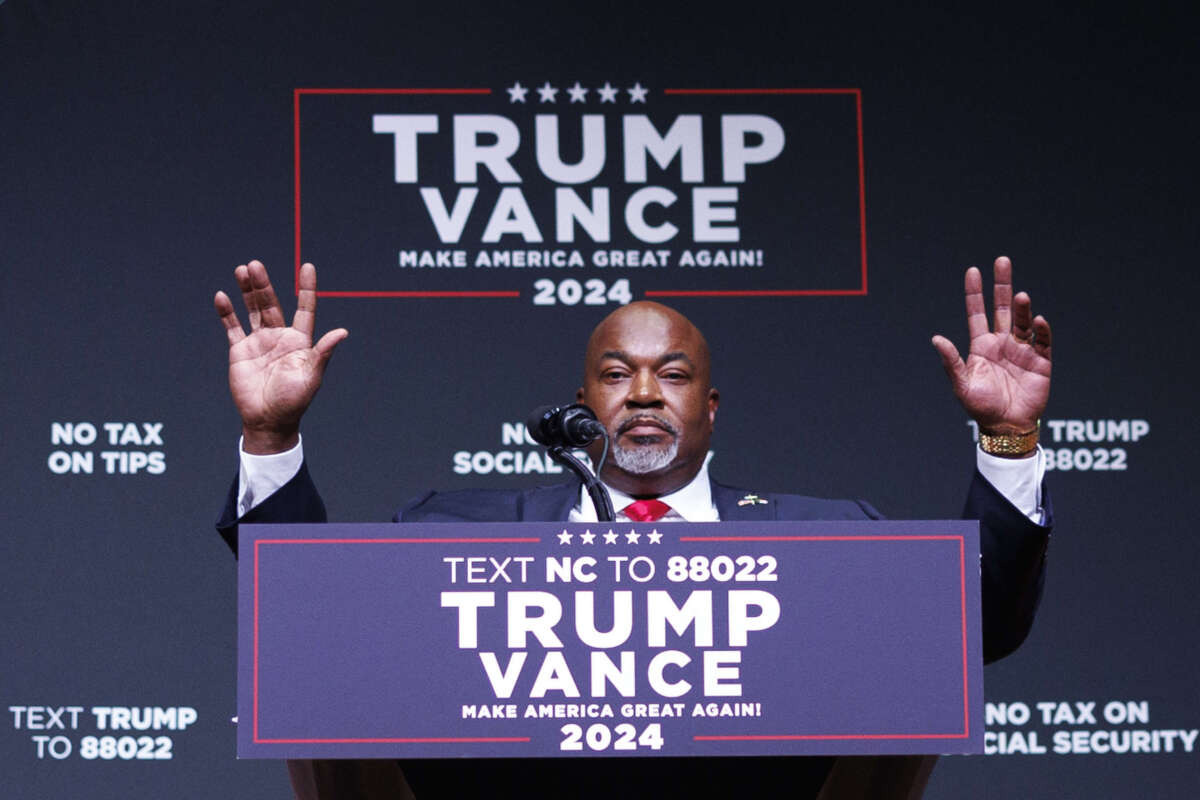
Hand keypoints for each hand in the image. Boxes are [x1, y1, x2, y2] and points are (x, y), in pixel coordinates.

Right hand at [214, 260, 347, 453]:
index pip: (305, 308)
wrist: (267, 421)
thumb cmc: (294, 402)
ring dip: (247, 291)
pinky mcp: (240, 351)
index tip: (307, 266)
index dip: (307, 288)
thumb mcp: (311, 377)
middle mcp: (279, 337)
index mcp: (300, 341)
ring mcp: (259, 342)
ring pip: (253, 310)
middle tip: (255, 265)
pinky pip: (232, 327)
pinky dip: (227, 312)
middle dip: (264, 284)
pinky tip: (221, 296)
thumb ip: (322, 352)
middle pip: (272, 304)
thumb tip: (342, 332)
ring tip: (242, 269)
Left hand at [932, 256, 1051, 433]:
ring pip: (1021, 321)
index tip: (973, 270)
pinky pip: (1043, 342)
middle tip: (1002, 261)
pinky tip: (1038, 321)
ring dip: (1022, 308)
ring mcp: (1022, 350)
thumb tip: (936, 338)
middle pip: (1002, 308)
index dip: (975, 293)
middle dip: (1002, 285)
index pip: (977, 313)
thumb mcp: (962, 384)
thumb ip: (951, 362)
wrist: (1006, 427)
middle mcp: (1002, 343)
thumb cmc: (981, 408)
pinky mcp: (1041, 362)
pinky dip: (1042, 330)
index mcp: (981, 346)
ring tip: (1021, 296)